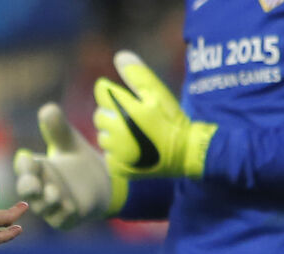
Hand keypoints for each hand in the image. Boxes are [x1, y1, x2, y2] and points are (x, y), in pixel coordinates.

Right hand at [13, 103, 123, 229]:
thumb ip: (59, 129)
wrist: (102, 184)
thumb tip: (48, 109)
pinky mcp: (66, 219)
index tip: (29, 158)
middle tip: (33, 182)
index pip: (24, 167)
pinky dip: (64, 213)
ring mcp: (51, 206)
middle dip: (27, 186)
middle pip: (26, 189)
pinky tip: (70, 205)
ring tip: (55, 191)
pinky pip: (61, 219)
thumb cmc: (78, 161)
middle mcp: (40, 189)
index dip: (25, 164)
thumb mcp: (70, 142)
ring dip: (47, 200)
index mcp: (37, 169)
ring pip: (43, 207)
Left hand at [94, 51, 217, 178]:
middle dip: (112, 114)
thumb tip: (119, 56)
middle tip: (132, 118)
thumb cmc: (171, 120)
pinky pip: (108, 155)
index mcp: (125, 111)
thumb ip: (137, 75)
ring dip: (113, 134)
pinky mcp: (117, 168)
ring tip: (134, 135)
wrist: (184, 153)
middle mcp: (117, 132)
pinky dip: (117, 152)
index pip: (102, 92)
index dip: (111, 92)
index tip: (125, 98)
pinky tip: (133, 150)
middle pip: (99, 116)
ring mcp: (116, 152)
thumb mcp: (158, 93)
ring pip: (102, 137)